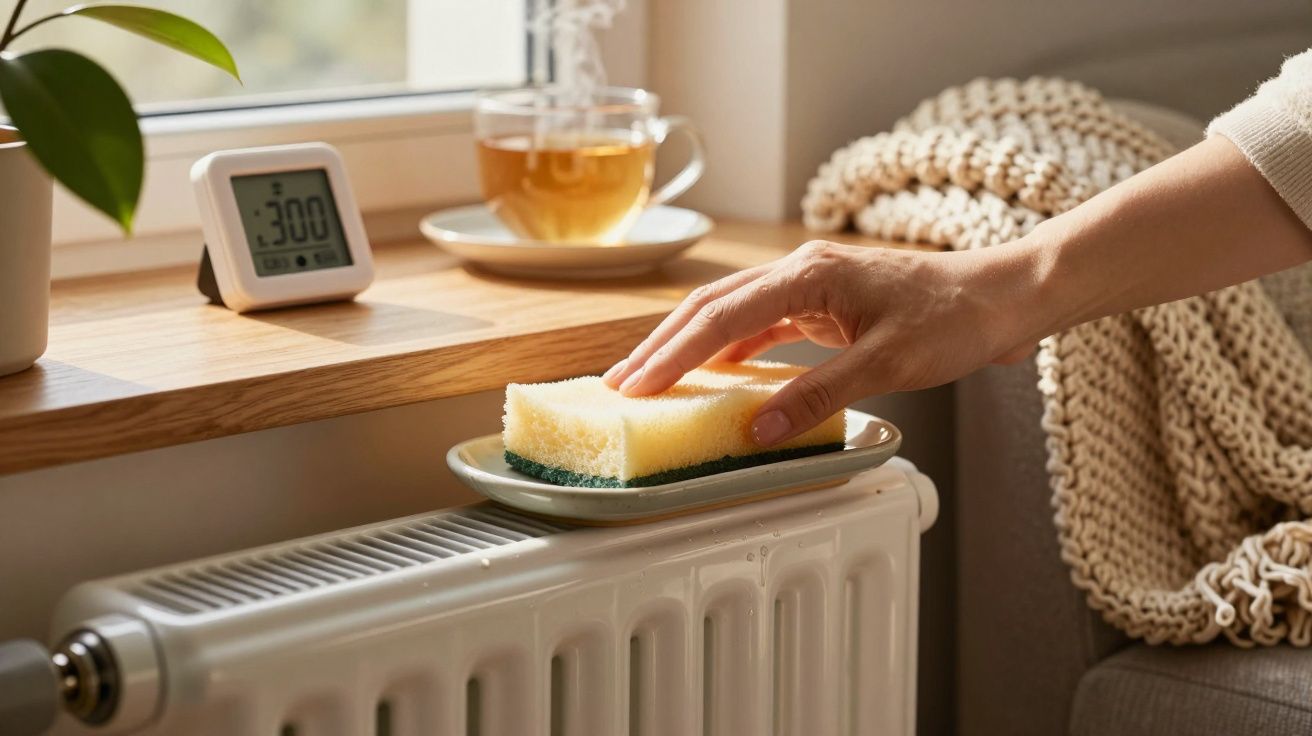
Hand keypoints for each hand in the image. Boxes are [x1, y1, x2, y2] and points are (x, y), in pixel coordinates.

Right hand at [602, 240, 1041, 445]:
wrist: (1001, 297)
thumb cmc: (954, 319)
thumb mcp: (888, 365)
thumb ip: (817, 396)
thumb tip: (756, 431)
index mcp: (809, 276)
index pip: (722, 316)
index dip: (674, 354)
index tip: (638, 386)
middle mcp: (801, 272)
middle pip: (712, 307)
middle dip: (663, 345)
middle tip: (622, 383)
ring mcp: (811, 286)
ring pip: (731, 313)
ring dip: (690, 345)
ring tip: (652, 377)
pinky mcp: (824, 304)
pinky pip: (761, 325)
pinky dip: (730, 348)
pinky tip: (714, 372)